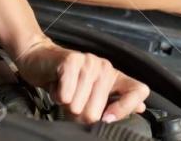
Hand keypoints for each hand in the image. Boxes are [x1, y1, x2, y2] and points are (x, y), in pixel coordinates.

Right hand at [13, 36, 148, 123]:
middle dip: (79, 116)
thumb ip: (115, 102)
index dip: (127, 109)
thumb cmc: (66, 82)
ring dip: (66, 106)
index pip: (139, 91)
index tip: (107, 119)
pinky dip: (58, 97)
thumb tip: (141, 108)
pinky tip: (57, 88)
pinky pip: (67, 95)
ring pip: (79, 106)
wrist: (39, 60)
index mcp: (115, 77)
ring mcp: (90, 62)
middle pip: (97, 111)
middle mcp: (106, 68)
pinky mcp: (72, 60)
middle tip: (72, 104)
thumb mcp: (91, 95)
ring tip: (65, 93)